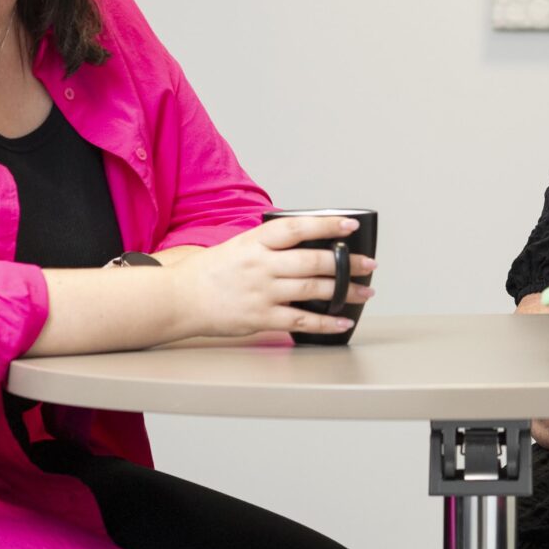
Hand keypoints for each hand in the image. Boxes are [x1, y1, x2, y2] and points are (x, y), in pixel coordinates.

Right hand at [174, 215, 376, 338]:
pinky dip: (326, 322)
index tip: (351, 226)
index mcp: (255, 242)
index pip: (297, 228)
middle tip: (370, 264)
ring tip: (364, 292)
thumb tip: (312, 244)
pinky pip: (301, 320)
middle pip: (313, 261)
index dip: (327, 226)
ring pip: (313, 289)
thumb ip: (272, 245)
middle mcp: (261, 265)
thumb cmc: (212, 272)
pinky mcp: (260, 318)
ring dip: (344, 291)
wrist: (179, 299)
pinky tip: (342, 321)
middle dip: (348, 263)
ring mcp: (261, 292)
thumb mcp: (241, 246)